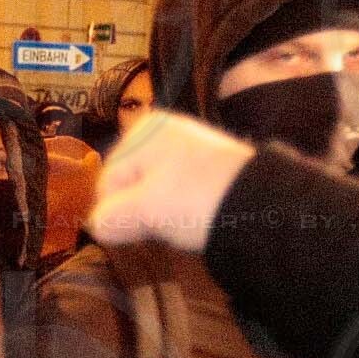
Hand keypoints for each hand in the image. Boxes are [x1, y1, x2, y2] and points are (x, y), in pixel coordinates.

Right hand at [89, 111, 256, 254]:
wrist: (261, 204)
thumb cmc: (195, 199)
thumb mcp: (145, 210)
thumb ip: (112, 218)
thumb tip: (97, 227)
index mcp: (142, 130)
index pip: (107, 181)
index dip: (118, 212)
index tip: (143, 227)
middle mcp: (162, 129)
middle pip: (131, 184)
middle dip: (140, 211)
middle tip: (165, 226)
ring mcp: (187, 146)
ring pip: (154, 191)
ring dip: (161, 213)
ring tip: (183, 223)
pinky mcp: (208, 166)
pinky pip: (178, 192)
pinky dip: (181, 208)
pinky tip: (196, 218)